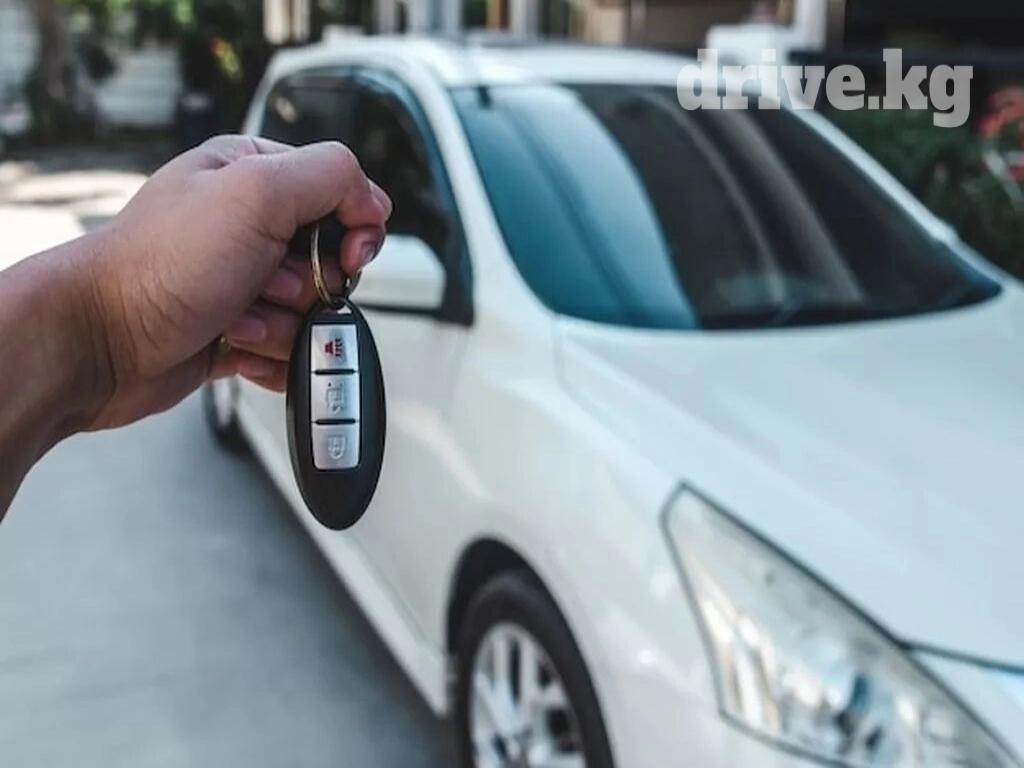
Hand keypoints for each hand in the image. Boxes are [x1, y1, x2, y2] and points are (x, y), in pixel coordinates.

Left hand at [80, 135, 390, 429]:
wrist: (96, 343)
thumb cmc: (157, 266)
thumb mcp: (256, 192)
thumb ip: (330, 177)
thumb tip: (373, 199)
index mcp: (252, 173)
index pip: (342, 192)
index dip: (354, 229)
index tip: (345, 254)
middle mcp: (246, 224)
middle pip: (332, 261)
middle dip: (311, 286)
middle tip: (267, 283)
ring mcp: (240, 281)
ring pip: (311, 313)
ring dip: (283, 327)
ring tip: (235, 318)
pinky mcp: (233, 331)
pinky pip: (286, 351)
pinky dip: (272, 358)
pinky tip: (234, 346)